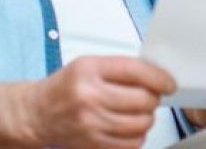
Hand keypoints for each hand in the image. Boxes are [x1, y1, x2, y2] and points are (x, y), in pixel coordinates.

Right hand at [25, 56, 175, 148]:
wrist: (36, 114)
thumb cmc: (65, 87)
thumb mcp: (88, 65)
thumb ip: (121, 69)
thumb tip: (157, 78)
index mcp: (89, 70)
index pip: (136, 71)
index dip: (160, 78)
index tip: (169, 84)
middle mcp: (89, 96)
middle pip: (143, 99)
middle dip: (153, 99)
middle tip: (149, 97)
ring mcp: (91, 124)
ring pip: (141, 123)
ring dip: (147, 118)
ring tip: (138, 112)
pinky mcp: (93, 145)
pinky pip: (132, 144)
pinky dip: (137, 136)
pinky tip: (129, 128)